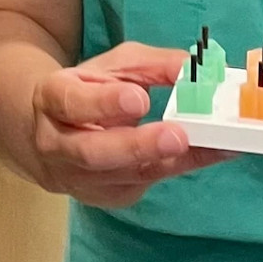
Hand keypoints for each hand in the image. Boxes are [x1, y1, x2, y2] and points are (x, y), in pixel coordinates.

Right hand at [29, 42, 229, 207]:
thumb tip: (191, 67)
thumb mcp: (112, 67)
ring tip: (199, 145)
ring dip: (164, 161)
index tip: (139, 98)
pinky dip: (178, 167)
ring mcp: (82, 179)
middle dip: (137, 146)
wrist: (52, 135)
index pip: (72, 103)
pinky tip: (210, 153)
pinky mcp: (108, 197)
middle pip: (94, 152)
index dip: (104, 103)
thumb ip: (150, 65)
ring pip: (122, 176)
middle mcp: (59, 145)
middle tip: (176, 135)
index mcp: (53, 100)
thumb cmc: (88, 91)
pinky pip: (145, 184)